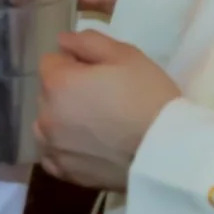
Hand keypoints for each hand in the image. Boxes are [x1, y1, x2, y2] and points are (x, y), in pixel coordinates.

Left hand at [36, 30, 180, 189]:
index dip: (74, 63)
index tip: (99, 73)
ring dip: (62, 120)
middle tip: (103, 99)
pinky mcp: (65, 172)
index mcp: (58, 83)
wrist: (166, 152)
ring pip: (47, 124)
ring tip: (96, 125)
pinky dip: (64, 148)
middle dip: (68, 91)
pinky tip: (87, 147)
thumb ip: (88, 42)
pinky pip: (53, 154)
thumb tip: (62, 41)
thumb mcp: (126, 56)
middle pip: (48, 94)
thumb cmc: (148, 98)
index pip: (50, 62)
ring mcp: (53, 146)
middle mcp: (46, 115)